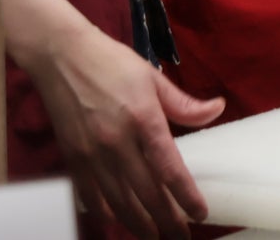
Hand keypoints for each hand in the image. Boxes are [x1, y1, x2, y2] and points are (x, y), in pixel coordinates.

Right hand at [23, 22, 223, 237]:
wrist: (62, 58)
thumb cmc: (113, 64)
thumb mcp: (153, 78)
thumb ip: (184, 103)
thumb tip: (217, 110)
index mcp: (143, 120)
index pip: (169, 167)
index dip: (185, 195)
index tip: (200, 214)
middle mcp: (116, 142)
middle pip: (145, 192)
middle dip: (165, 219)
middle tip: (180, 236)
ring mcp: (91, 154)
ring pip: (118, 200)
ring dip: (137, 223)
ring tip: (154, 237)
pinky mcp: (72, 159)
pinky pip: (90, 195)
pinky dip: (105, 213)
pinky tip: (118, 222)